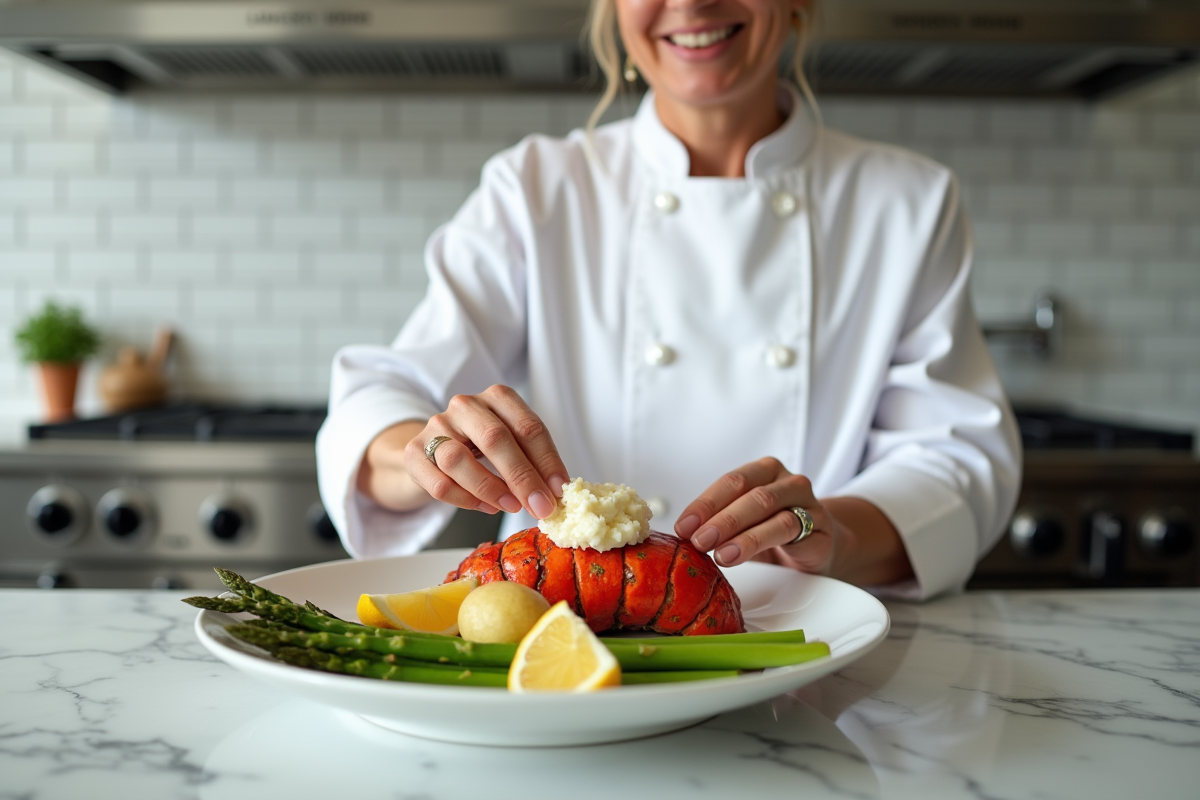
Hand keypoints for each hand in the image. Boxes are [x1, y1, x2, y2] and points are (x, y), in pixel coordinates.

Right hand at [359, 385, 567, 519]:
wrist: (433, 452)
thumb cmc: (481, 449)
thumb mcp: (512, 446)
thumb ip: (533, 463)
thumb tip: (555, 493)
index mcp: (498, 397)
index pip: (528, 426)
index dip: (547, 461)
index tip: (559, 490)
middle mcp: (465, 406)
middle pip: (495, 438)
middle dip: (522, 477)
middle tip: (540, 506)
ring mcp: (436, 426)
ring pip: (459, 459)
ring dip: (490, 488)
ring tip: (511, 506)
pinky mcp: (414, 452)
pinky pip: (439, 482)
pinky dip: (465, 500)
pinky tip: (485, 507)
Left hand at [674, 457, 834, 569]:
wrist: (818, 547)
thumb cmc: (774, 532)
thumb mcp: (745, 524)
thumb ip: (719, 524)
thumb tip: (683, 535)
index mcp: (764, 471)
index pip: (731, 482)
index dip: (704, 504)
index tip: (683, 527)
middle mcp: (786, 480)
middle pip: (749, 493)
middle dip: (719, 518)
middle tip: (698, 541)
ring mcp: (805, 501)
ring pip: (769, 509)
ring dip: (740, 533)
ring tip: (719, 555)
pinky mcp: (819, 526)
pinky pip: (790, 529)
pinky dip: (761, 542)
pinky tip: (742, 555)